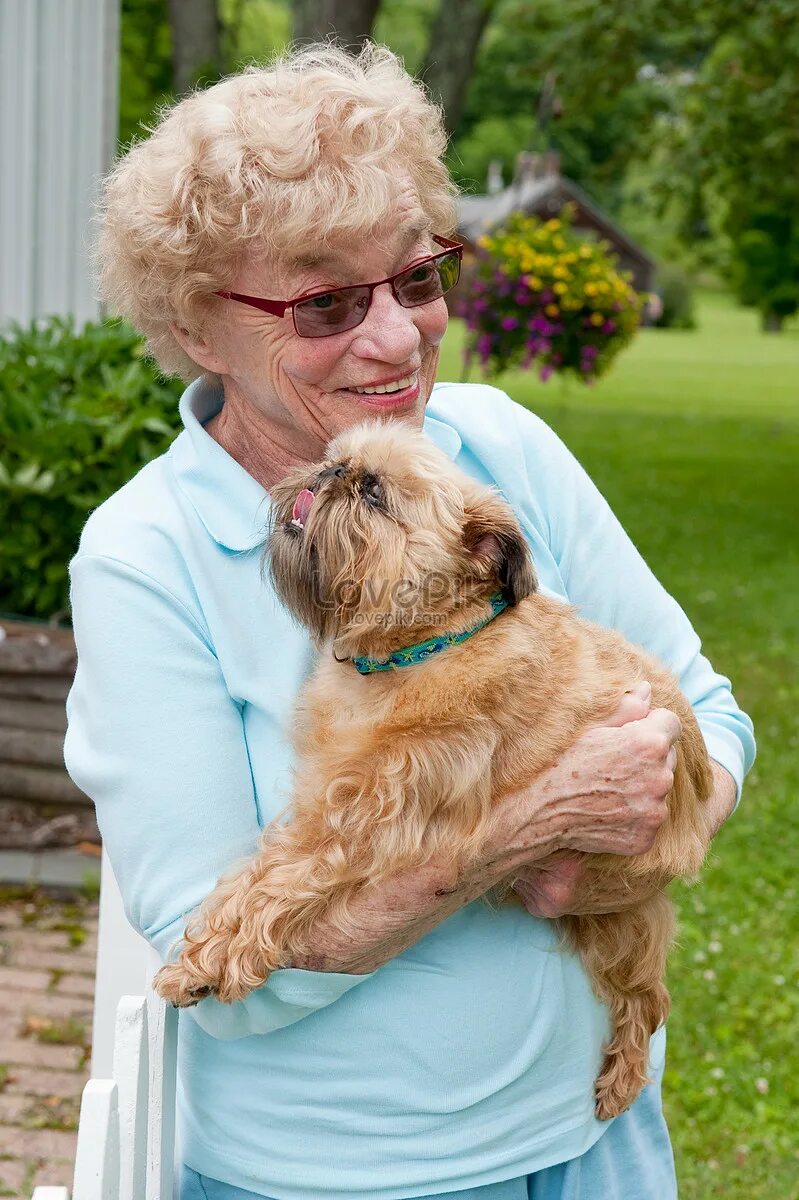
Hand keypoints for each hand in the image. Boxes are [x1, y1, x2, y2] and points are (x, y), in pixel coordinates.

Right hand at [484, 681, 680, 877]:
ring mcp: (654, 812)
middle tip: (611, 761)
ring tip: (606, 786)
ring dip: (643, 785)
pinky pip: (649, 818)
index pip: (671, 723)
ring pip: (659, 788)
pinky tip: (606, 809)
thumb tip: (648, 689)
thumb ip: (625, 707)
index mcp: (649, 743)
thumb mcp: (589, 727)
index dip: (649, 724)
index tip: (627, 733)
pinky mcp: (645, 838)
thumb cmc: (556, 763)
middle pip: (667, 756)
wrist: (533, 813)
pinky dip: (634, 814)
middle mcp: (659, 778)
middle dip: (648, 755)